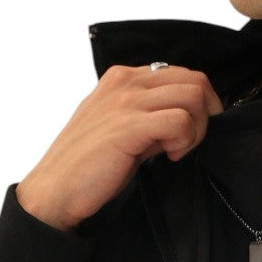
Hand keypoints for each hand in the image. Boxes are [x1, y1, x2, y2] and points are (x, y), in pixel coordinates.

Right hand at [15, 64, 225, 231]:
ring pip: (193, 96)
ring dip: (196, 129)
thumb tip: (182, 121)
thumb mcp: (121, 129)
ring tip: (176, 150)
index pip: (181, 74)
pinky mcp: (129, 126)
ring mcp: (127, 101)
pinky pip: (180, 121)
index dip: (196, 104)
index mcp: (123, 78)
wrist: (56, 188)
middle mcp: (126, 81)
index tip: (187, 133)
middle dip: (205, 115)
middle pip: (195, 80)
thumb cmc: (88, 165)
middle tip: (188, 143)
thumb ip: (149, 117)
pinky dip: (184, 141)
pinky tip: (169, 156)